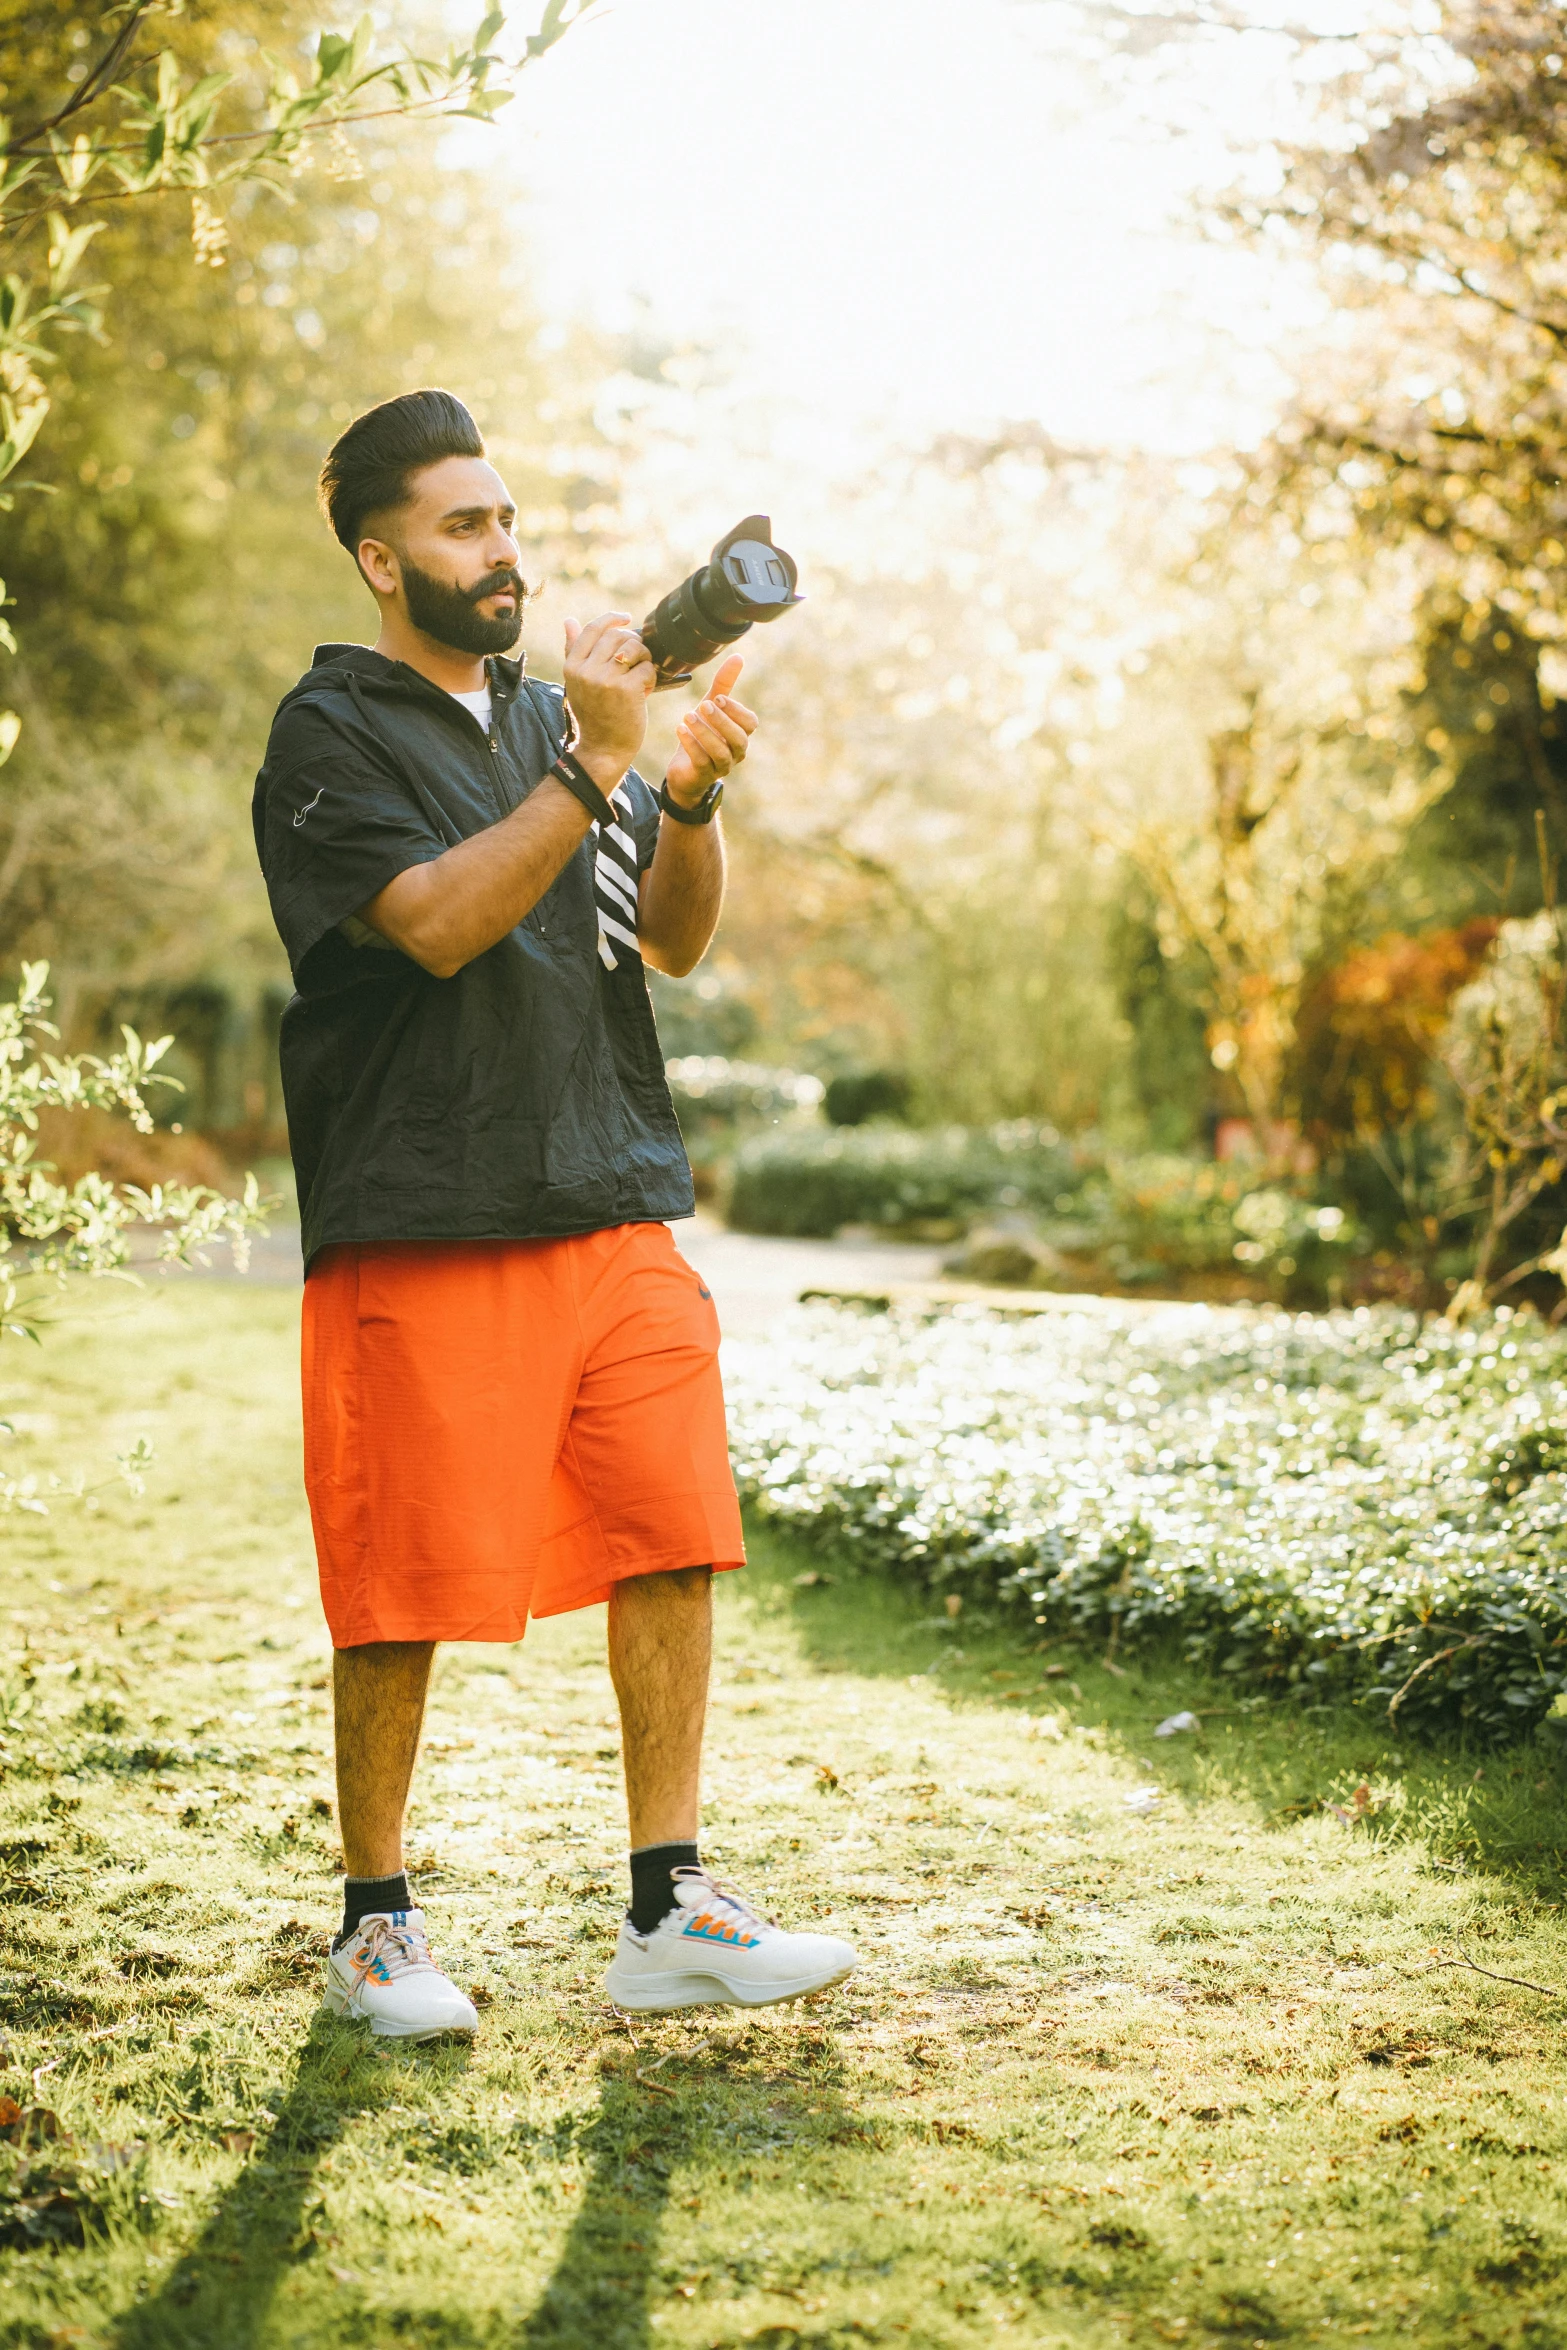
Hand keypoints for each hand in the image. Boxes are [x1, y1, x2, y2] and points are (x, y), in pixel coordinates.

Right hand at [563, 612, 653, 783]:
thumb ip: (574, 651)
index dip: (612, 619)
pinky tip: (646, 690)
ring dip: (644, 658)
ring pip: (634, 648)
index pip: (593, 629)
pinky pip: (646, 668)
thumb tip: (568, 620)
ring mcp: (606, 680)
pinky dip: (651, 677)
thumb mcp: (577, 683)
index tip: (626, 618)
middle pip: (617, 636)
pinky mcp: (626, 690)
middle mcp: (586, 671)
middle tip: (639, 658)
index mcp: (572, 666)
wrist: (603, 749)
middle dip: (634, 642)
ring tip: (641, 673)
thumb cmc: (594, 715)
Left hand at [664, 654, 757, 807]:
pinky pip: (702, 762)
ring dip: (704, 733)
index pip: (750, 723)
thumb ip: (724, 684)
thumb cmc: (703, 734)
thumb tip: (738, 657)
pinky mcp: (704, 775)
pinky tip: (680, 730)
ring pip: (720, 752)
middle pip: (739, 738)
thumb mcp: (711, 706)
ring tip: (687, 716)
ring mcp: (722, 766)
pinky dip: (691, 745)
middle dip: (721, 721)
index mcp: (741, 733)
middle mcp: (736, 752)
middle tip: (702, 705)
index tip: (717, 698)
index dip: (735, 710)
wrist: (685, 769)